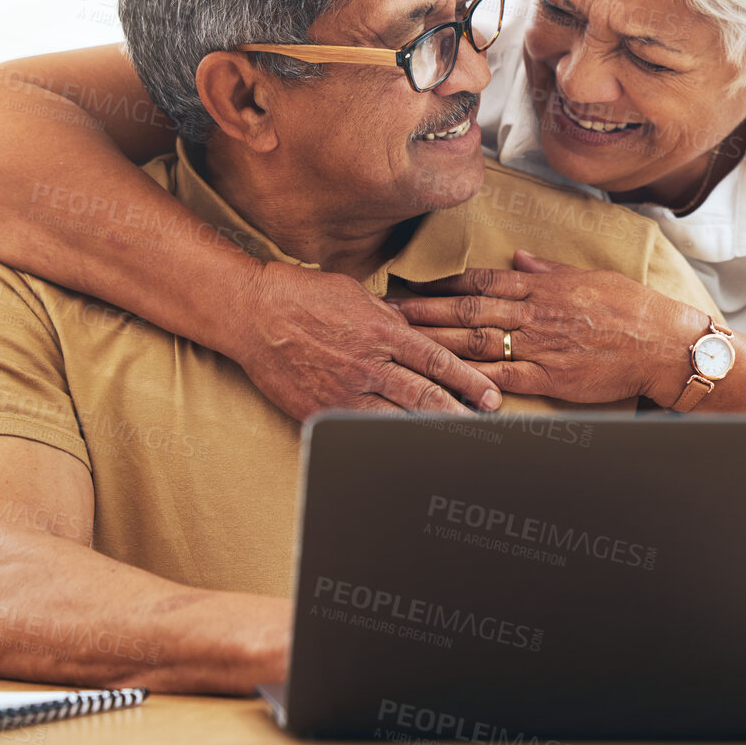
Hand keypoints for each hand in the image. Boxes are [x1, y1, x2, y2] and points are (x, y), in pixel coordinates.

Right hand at [220, 261, 501, 420]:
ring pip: (398, 419)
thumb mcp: (358, 295)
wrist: (254, 313)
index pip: (437, 362)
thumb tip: (417, 333)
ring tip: (455, 444)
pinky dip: (386, 441)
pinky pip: (361, 431)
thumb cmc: (305, 295)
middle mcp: (369, 364)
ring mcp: (345, 391)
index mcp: (383, 331)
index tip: (491, 396)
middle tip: (486, 428)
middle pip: (426, 397)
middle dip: (460, 415)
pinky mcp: (322, 410)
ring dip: (430, 433)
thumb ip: (391, 318)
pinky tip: (404, 450)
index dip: (469, 382)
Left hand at [391, 251, 708, 405]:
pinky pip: (503, 378)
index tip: (414, 282)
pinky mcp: (550, 378)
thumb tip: (517, 258)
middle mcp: (535, 313)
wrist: (662, 343)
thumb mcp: (589, 277)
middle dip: (425, 310)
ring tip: (403, 342)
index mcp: (543, 287)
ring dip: (437, 341)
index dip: (444, 282)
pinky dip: (473, 379)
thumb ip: (548, 270)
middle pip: (468, 309)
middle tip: (389, 312)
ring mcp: (541, 346)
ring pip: (477, 341)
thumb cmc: (631, 308)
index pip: (482, 280)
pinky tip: (445, 379)